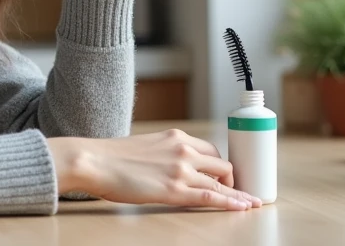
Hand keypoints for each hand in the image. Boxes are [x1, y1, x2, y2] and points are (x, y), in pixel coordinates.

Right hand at [46, 129, 262, 210]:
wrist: (94, 161)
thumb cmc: (112, 157)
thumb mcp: (146, 146)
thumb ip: (165, 154)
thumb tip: (172, 170)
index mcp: (175, 136)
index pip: (210, 150)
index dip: (221, 166)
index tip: (225, 176)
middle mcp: (183, 149)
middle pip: (222, 164)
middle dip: (231, 179)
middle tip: (233, 191)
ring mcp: (180, 169)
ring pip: (221, 181)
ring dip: (238, 194)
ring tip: (249, 203)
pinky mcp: (175, 189)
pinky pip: (211, 197)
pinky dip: (231, 202)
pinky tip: (243, 207)